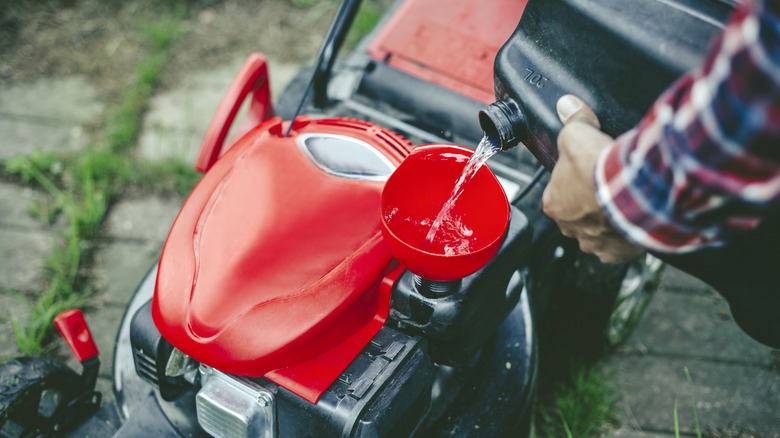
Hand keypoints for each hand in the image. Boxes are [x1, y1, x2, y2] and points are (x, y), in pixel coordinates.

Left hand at [542, 94, 643, 263]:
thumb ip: (572, 120)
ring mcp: (592, 243)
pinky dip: (626, 233)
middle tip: (608, 184)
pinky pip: (618, 245)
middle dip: (591, 199)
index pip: (559, 189)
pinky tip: (633, 219)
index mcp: (552, 203)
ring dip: (608, 218)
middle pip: (578, 211)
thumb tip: (567, 106)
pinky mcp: (616, 253)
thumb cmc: (601, 169)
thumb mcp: (577, 134)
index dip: (574, 177)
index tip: (590, 169)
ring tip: (622, 200)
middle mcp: (569, 228)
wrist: (635, 192)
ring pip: (598, 229)